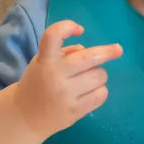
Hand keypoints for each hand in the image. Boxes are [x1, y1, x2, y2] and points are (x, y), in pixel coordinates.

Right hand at [13, 20, 122, 136]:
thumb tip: (87, 50)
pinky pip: (101, 94)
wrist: (25, 116)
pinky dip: (100, 91)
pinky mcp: (75, 110)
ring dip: (99, 74)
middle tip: (118, 49)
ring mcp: (65, 94)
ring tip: (88, 79)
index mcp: (45, 60)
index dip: (67, 27)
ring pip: (100, 75)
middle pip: (90, 57)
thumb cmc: (38, 83)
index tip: (80, 29)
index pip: (53, 35)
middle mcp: (55, 75)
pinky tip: (90, 92)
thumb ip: (63, 53)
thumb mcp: (43, 62)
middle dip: (107, 52)